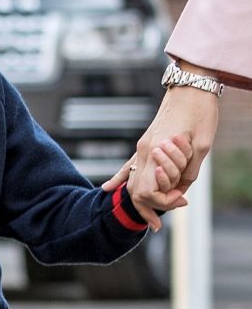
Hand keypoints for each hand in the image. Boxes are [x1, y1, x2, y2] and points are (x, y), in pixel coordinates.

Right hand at [103, 84, 217, 228]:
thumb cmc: (200, 113)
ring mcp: (142, 146)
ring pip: (130, 179)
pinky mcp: (146, 142)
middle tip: (160, 222)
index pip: (147, 190)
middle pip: (135, 189)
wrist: (191, 86)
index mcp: (155, 150)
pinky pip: (127, 165)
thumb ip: (188, 171)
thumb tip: (180, 190)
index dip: (162, 202)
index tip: (180, 202)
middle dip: (147, 208)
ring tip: (148, 218)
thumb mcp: (202, 146)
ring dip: (139, 200)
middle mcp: (143, 150)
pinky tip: (107, 188)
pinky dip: (118, 179)